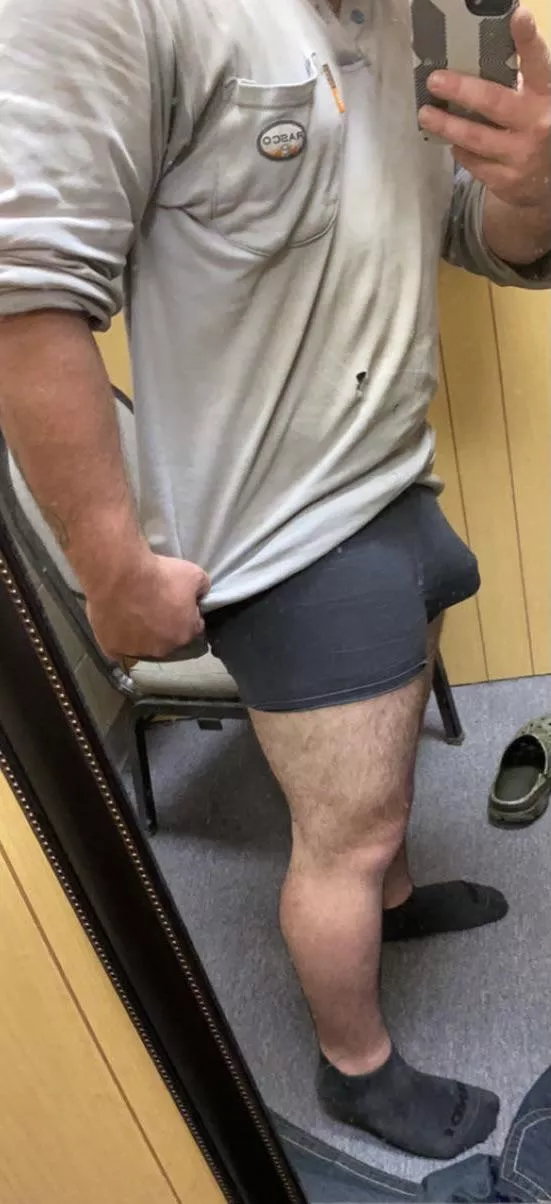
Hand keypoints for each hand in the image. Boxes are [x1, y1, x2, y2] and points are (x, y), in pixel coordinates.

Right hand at [86, 546, 210, 662]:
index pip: (193, 626)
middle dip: (164, 623)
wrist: (120, 576)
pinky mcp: (112, 648)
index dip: (187, 612)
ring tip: (131, 608)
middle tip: (153, 602)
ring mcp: (135, 650)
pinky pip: (117, 645)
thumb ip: (202, 587)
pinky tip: (116, 620)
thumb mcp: (194, 574)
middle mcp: (162, 648)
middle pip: (167, 637)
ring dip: (140, 630)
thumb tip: (202, 593)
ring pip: (141, 643)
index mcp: (185, 634)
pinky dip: (118, 635)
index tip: (178, 600)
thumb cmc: (160, 576)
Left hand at [419, 7, 550, 211]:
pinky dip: (460, 150)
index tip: (518, 16)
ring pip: (475, 137)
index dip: (527, 39)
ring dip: (446, 125)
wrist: (549, 180)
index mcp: (546, 97)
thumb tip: (478, 55)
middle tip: (435, 80)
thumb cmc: (536, 129)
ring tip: (426, 114)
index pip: (538, 63)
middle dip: (460, 90)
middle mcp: (536, 124)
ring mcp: (521, 155)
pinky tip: (452, 142)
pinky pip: (473, 162)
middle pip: (493, 102)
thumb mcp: (536, 102)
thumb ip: (517, 83)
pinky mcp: (506, 181)